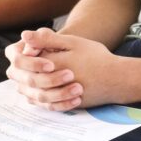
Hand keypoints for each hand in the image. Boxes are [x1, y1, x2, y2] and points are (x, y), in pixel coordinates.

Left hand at [5, 28, 130, 110]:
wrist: (116, 79)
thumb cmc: (96, 57)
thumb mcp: (73, 42)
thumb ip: (47, 39)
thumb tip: (24, 35)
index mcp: (54, 62)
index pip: (27, 59)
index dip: (29, 53)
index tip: (37, 50)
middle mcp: (54, 81)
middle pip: (28, 76)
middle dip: (29, 69)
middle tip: (38, 63)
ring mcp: (59, 95)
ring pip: (33, 92)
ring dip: (31, 84)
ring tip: (37, 76)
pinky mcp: (63, 105)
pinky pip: (44, 104)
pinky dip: (39, 97)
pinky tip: (41, 90)